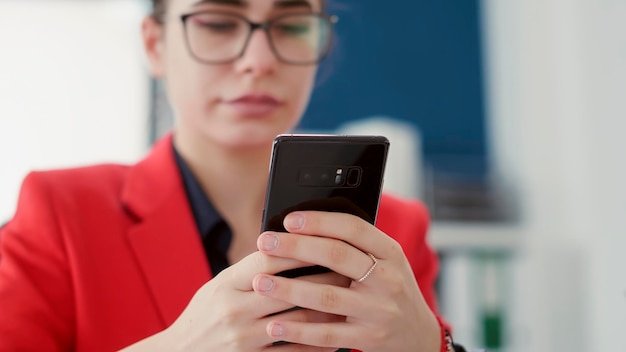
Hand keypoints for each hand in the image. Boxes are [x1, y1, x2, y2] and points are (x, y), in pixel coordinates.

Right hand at [122, 250, 345, 351]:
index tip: (326, 239)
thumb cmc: (203, 316)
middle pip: (289, 288)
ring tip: (350, 299)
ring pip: (297, 321)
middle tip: (351, 268)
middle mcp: (235, 309)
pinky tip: (336, 335)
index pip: (268, 258)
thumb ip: (248, 270)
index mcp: (227, 284)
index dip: (300, 247)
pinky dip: (316, 344)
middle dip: (324, 277)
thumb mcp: (218, 286)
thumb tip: (286, 247)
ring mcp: (244, 337)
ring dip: (328, 310)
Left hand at [253, 211, 441, 351]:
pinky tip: (275, 326)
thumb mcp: (386, 261)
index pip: (353, 229)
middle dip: (296, 247)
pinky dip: (299, 330)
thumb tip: (306, 224)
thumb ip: (357, 245)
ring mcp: (379, 310)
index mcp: (390, 252)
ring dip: (289, 289)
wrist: (419, 335)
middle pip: (337, 256)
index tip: (289, 219)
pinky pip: (328, 334)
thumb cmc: (391, 289)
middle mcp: (388, 278)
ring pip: (328, 296)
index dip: (319, 222)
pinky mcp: (369, 338)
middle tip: (265, 242)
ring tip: (260, 282)